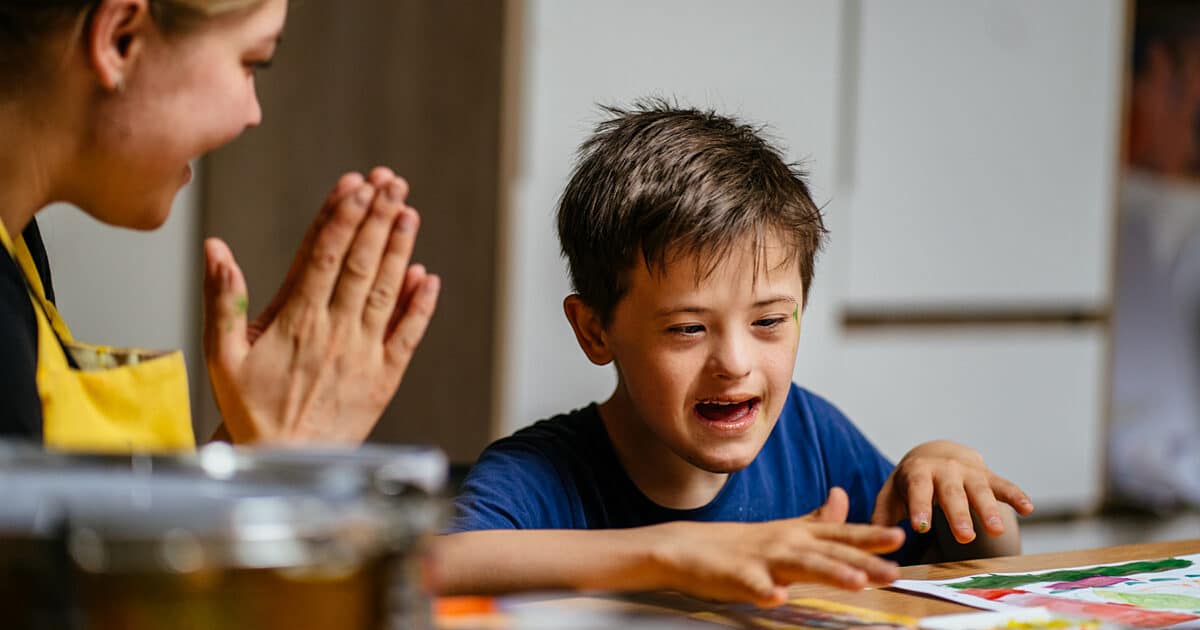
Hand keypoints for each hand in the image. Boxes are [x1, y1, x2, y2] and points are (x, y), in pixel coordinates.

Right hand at [202, 168, 439, 443]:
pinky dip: (420, 305)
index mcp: (295, 320)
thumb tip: (215, 248)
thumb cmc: (250, 408)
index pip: (323, 256)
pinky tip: (428, 276)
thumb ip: (221, 298)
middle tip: (392, 182)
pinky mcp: (385, 377)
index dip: (342, 217)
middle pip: (361, 264)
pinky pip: (408, 335)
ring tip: (408, 211)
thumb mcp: (220, 355)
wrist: (285, 461)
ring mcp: (363, 353)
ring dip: (400, 249)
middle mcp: (335, 331)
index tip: (355, 185)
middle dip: (377, 218)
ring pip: (387, 291)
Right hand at [645, 497, 903, 606]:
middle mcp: (786, 543)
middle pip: (830, 553)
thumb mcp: (784, 528)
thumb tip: (842, 495)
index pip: (841, 535)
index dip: (871, 537)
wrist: (685, 547)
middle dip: (864, 561)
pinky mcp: (737, 576)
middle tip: (894, 571)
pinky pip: (753, 585)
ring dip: (829, 573)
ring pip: (801, 566)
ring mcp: (762, 559)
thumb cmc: (739, 543)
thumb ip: (817, 518)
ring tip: (856, 583)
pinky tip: (779, 598)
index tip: (900, 538)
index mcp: (798, 534)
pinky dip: (765, 590)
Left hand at [871, 440, 1033, 543]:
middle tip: (963, 537)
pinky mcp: (988, 477)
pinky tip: (1028, 508)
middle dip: (958, 514)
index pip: (918, 489)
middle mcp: (945, 470)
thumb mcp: (892, 495)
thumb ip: (882, 516)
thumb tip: (871, 541)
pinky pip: (1004, 485)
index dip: (919, 507)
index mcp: (917, 473)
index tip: (920, 527)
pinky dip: (1016, 495)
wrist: (935, 455)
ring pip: (980, 490)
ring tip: (996, 531)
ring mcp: (969, 473)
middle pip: (951, 493)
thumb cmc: (910, 483)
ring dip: (989, 510)